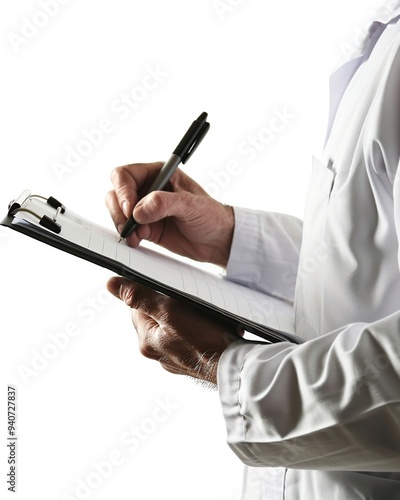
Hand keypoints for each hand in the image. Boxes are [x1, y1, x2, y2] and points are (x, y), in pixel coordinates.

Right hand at [106, 162, 233, 266]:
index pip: (126, 175)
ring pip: (117, 211)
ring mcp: (145, 208)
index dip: (123, 191)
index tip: (130, 209)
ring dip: (122, 224)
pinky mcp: (145, 227)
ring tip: (139, 235)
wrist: (218, 240)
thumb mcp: (191, 205)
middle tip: (131, 226)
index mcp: (160, 174)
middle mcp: (149, 189)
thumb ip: (164, 203)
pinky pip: (126, 228)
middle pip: (116, 192)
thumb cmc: (211, 215)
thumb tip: (138, 210)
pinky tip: (138, 241)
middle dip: (119, 211)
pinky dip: (127, 235)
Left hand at [107, 277, 243, 385]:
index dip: (150, 292)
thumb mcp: (170, 311)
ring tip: (200, 313)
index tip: (167, 287)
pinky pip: (186, 337)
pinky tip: (207, 326)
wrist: (233, 367)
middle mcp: (156, 352)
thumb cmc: (204, 339)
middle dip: (168, 304)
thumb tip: (112, 285)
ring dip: (183, 316)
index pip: (136, 307)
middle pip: (155, 316)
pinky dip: (194, 329)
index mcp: (147, 340)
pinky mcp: (191, 359)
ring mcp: (174, 357)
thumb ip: (141, 297)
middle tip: (187, 300)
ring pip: (172, 326)